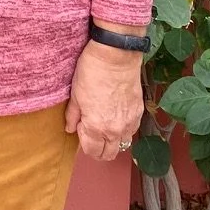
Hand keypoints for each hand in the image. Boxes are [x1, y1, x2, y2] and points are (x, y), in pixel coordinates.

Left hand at [65, 39, 143, 162]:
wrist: (116, 56)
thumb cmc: (92, 72)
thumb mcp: (75, 94)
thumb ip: (73, 116)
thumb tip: (70, 128)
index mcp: (97, 127)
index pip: (92, 151)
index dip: (84, 144)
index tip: (80, 130)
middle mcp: (115, 130)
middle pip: (109, 154)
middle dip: (99, 149)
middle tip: (91, 134)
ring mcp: (129, 122)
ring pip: (122, 144)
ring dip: (113, 140)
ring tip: (104, 125)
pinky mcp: (139, 112)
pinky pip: (132, 130)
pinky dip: (124, 129)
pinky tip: (116, 117)